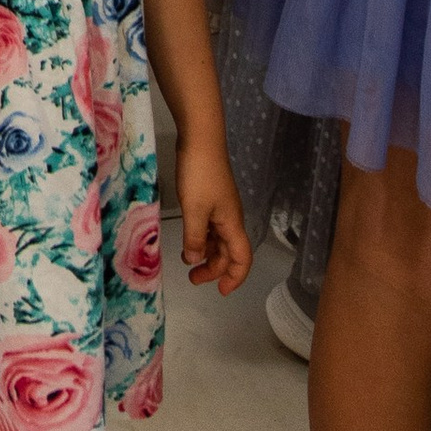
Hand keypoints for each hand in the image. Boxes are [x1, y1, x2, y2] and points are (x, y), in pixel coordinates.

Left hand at [176, 145, 254, 295]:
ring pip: (219, 240)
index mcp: (232, 224)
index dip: (235, 278)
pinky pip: (210, 227)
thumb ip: (194, 238)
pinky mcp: (211, 198)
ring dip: (207, 254)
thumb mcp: (194, 210)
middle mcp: (231, 218)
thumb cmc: (200, 174)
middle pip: (229, 252)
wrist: (201, 139)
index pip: (242, 258)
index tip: (220, 291)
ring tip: (188, 261)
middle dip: (214, 269)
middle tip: (193, 278)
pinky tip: (187, 239)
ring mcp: (222, 208)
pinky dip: (201, 238)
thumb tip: (195, 260)